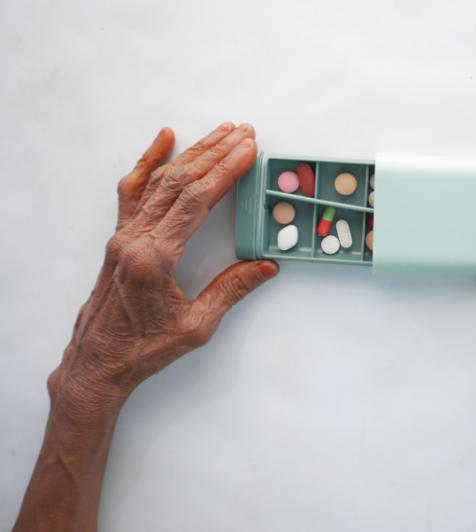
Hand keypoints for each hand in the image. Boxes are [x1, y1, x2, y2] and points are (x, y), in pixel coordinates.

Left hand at [48, 123, 278, 423]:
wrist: (98, 363)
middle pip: (179, 182)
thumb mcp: (197, 326)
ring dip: (192, 153)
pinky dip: (149, 161)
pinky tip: (163, 140)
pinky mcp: (120, 238)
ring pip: (159, 181)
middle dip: (215, 153)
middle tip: (243, 132)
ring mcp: (123, 235)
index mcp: (155, 258)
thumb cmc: (143, 349)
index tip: (247, 150)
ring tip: (218, 132)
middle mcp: (135, 239)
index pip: (195, 202)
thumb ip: (231, 291)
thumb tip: (266, 266)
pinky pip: (134, 191)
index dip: (225, 172)